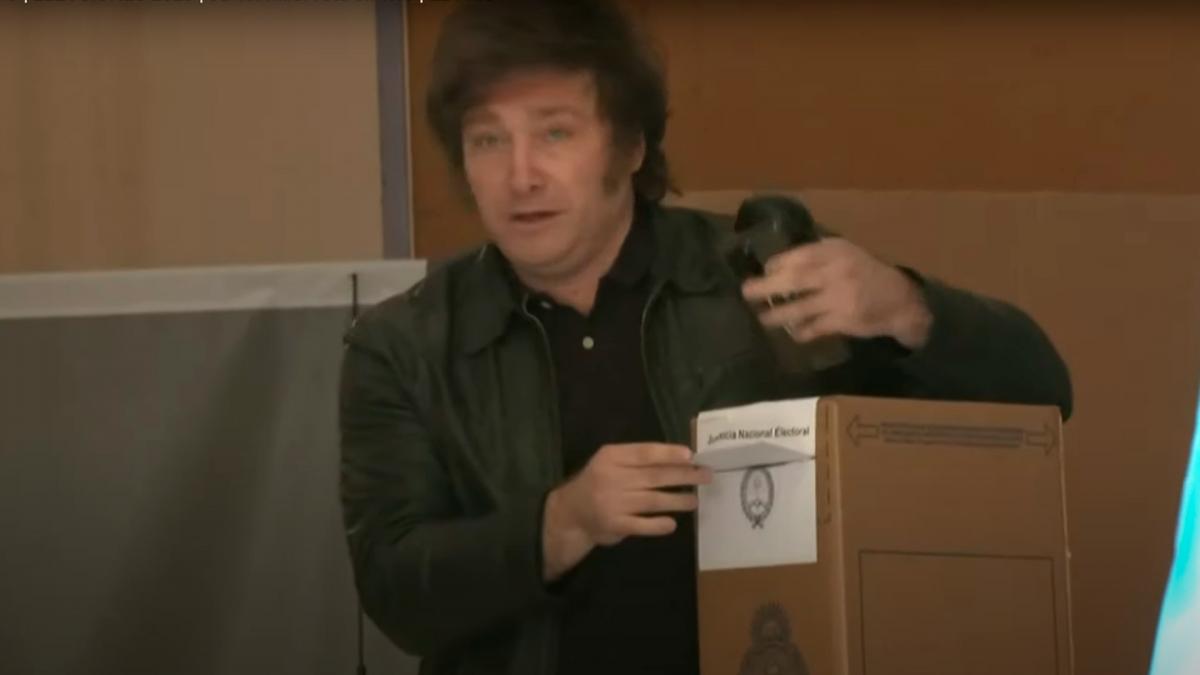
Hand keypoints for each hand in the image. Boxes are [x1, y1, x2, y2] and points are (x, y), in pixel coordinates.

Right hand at [541, 443, 711, 581]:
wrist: (572, 513)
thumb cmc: (599, 482)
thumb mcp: (610, 462)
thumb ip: (637, 459)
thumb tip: (679, 457)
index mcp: (611, 457)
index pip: (645, 453)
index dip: (668, 454)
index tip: (690, 455)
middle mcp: (612, 478)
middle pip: (654, 476)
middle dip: (683, 476)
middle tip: (706, 476)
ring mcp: (613, 503)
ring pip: (653, 501)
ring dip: (677, 500)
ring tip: (694, 500)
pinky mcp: (615, 525)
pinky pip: (643, 525)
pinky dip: (659, 525)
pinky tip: (672, 524)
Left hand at [740, 237, 932, 349]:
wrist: (901, 300)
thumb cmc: (866, 274)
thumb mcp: (845, 254)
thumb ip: (817, 256)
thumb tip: (776, 266)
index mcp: (835, 251)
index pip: (797, 256)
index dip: (776, 266)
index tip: (763, 273)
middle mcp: (836, 270)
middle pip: (794, 278)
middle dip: (766, 286)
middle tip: (746, 292)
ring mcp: (840, 296)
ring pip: (801, 307)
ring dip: (778, 314)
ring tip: (763, 319)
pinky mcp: (845, 319)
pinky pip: (815, 327)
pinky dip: (801, 331)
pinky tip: (793, 334)